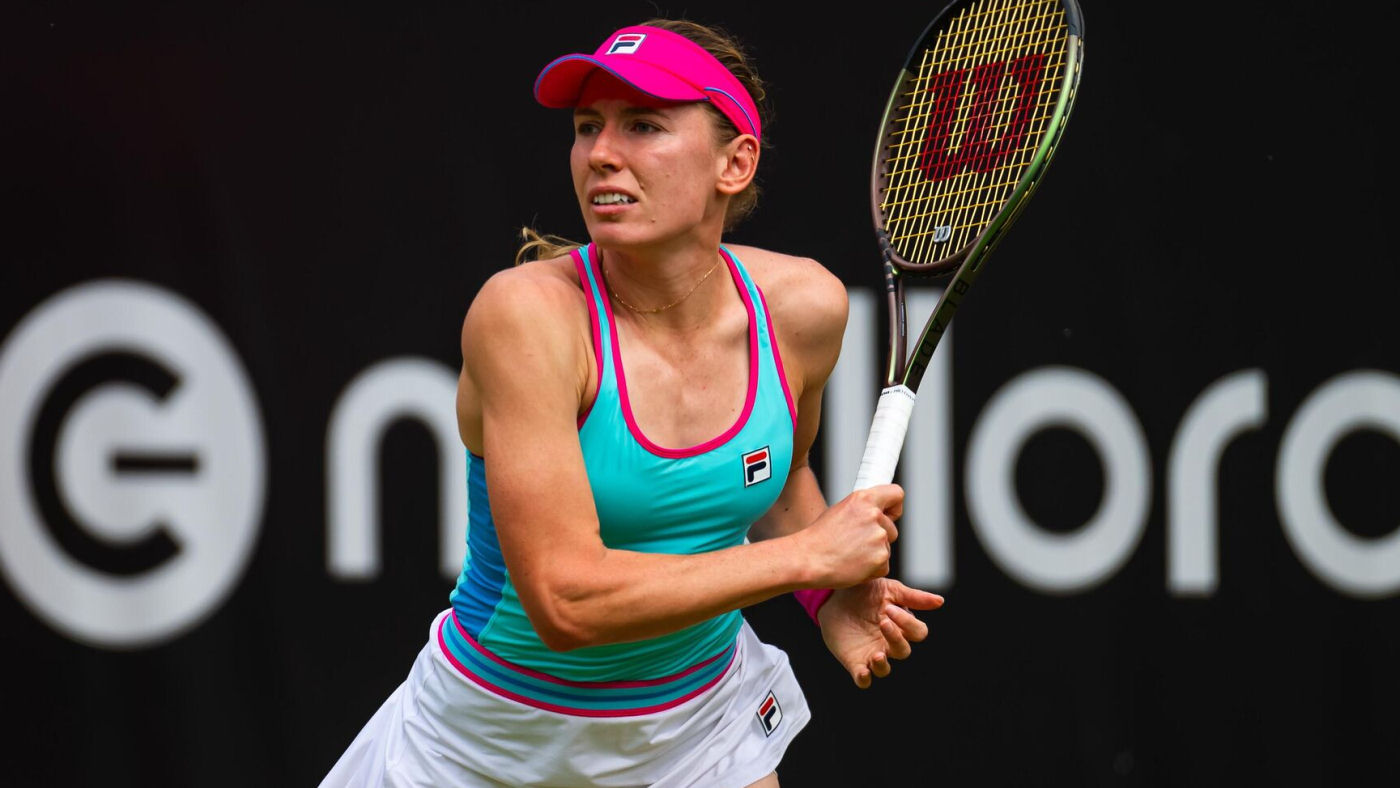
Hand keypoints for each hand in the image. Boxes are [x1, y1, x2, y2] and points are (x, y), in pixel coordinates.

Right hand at [796, 485, 903, 588]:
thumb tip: (879, 513)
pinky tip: (853, 565)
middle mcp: (874, 515)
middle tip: (854, 544)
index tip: (889, 515)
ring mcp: (878, 537)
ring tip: (849, 554)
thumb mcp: (841, 510)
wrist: (807, 559)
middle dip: (879, 537)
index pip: (896, 494)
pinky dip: (871, 569)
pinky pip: (884, 566)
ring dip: (874, 554)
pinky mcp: (880, 558)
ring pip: (886, 548)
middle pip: (892, 528)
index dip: (894, 507)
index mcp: (863, 499)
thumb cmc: (819, 538)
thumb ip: (863, 509)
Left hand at [817, 577, 943, 688]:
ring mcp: (873, 654)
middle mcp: (890, 643)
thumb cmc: (866, 592)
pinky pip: (863, 679)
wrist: (833, 596)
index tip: (889, 608)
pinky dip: (864, 679)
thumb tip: (940, 601)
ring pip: (885, 669)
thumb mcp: (889, 590)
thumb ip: (914, 597)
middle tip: (882, 621)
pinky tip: (863, 671)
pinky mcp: (855, 662)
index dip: (908, 623)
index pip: (917, 633)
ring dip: (883, 664)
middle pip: (903, 651)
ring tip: (877, 655)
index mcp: (902, 626)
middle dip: (896, 638)